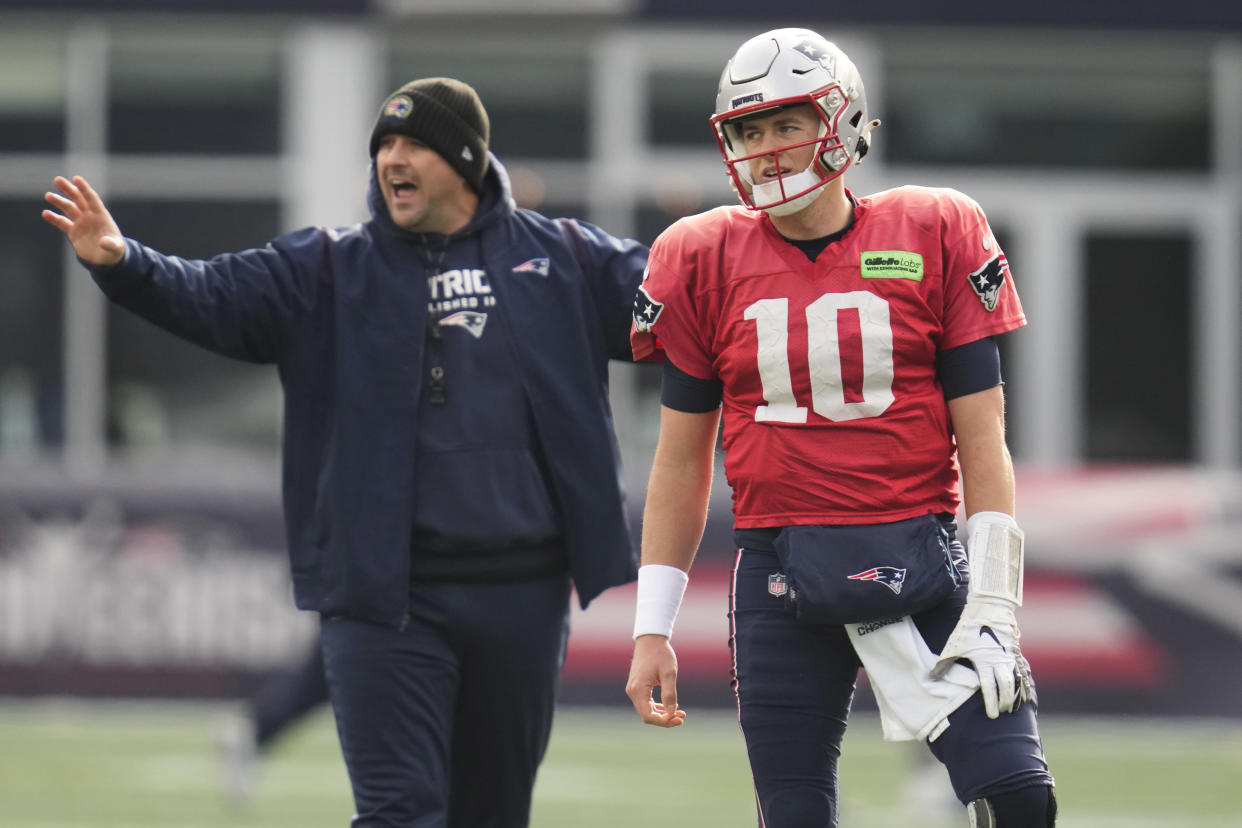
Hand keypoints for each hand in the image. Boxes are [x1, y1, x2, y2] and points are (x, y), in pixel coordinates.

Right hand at [42, 176, 124, 266]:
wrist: (106, 260)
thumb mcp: (116, 248)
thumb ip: (111, 244)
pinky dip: (54, 218)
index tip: (76, 178)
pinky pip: (62, 222)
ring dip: (59, 201)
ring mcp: (81, 223)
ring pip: (68, 208)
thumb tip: (103, 243)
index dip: (84, 189)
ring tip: (48, 195)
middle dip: (69, 189)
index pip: (92, 199)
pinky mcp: (73, 232)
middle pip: (78, 199)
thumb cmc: (115, 251)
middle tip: (58, 180)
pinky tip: (45, 213)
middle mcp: (90, 216)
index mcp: (102, 216)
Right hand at [625, 634, 686, 726]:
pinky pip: (646, 702)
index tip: (679, 717)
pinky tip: (671, 705)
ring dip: (662, 713)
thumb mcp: (669, 673)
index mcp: (638, 689)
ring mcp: (633, 689)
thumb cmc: (661, 654)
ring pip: (647, 710)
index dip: (664, 721)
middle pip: (647, 715)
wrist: (650, 639)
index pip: (648, 716)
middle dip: (665, 719)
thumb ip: (669, 694)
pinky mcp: (637, 686)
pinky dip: (658, 706)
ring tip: (680, 712)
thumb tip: (671, 713)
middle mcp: (632, 691)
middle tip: (682, 717)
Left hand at [930, 600, 1032, 717]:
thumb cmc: (969, 628)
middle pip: (1006, 688)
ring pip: (1016, 681)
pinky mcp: (1015, 652)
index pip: (989, 688)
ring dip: (1016, 695)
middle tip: (1003, 712)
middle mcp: (1000, 662)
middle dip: (1005, 702)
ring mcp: (1009, 657)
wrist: (988, 609)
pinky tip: (1025, 693)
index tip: (992, 715)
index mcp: (984, 663)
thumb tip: (932, 677)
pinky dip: (1024, 684)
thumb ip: (945, 663)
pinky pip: (1022, 672)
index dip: (991, 703)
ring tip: (1014, 707)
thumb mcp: (954, 646)